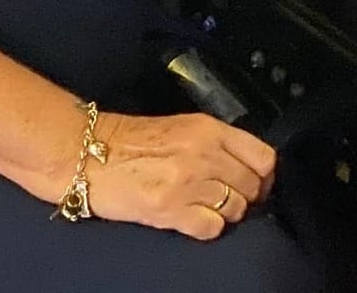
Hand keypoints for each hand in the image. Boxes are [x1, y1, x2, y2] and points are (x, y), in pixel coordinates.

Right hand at [88, 112, 275, 239]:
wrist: (92, 154)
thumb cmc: (133, 140)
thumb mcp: (183, 127)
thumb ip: (217, 141)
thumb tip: (248, 163)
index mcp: (208, 129)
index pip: (263, 156)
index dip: (265, 173)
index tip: (259, 180)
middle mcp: (203, 154)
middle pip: (253, 186)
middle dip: (248, 195)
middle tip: (232, 196)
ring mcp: (188, 184)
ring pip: (236, 209)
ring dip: (228, 212)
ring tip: (209, 206)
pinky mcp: (171, 211)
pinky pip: (212, 228)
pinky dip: (208, 227)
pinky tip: (194, 217)